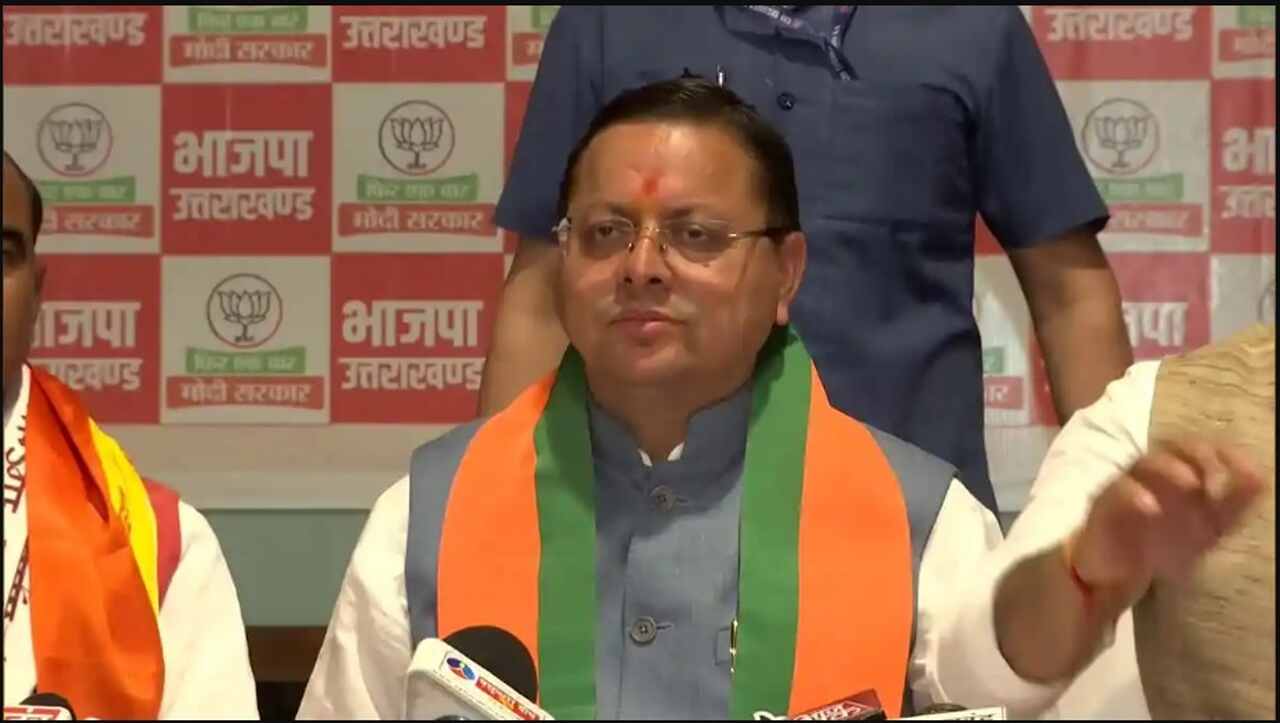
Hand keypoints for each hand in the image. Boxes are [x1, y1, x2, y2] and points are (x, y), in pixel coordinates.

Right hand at [1069, 438, 1265, 609]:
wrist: (1118, 573)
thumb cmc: (1163, 544)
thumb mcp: (1208, 528)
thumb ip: (1233, 505)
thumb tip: (1261, 477)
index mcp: (1179, 474)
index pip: (1201, 449)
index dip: (1223, 453)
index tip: (1244, 470)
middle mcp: (1152, 474)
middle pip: (1173, 447)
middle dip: (1199, 455)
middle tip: (1218, 479)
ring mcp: (1127, 486)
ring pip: (1144, 464)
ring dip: (1170, 469)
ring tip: (1192, 484)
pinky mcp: (1103, 505)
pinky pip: (1117, 492)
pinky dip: (1134, 495)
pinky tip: (1152, 508)